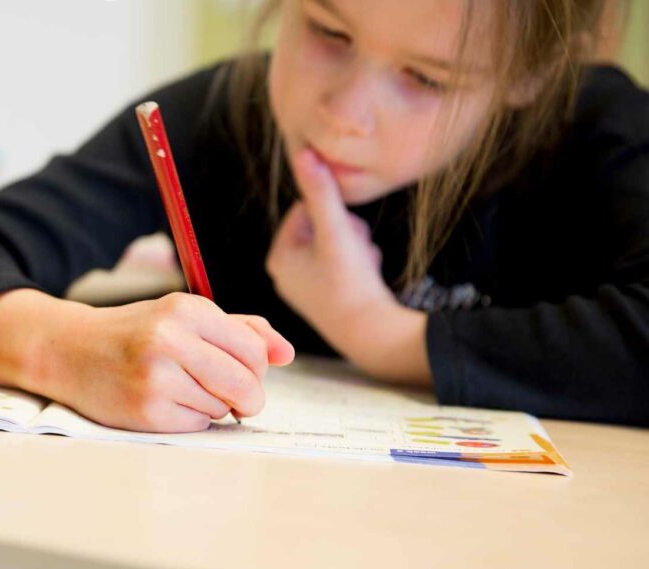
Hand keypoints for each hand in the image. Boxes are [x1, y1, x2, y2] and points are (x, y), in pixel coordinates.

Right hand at [35, 292, 294, 432]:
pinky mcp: (146, 410)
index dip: (256, 368)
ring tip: (181, 389)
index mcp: (186, 310)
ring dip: (213, 406)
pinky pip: (197, 425)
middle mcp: (171, 340)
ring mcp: (156, 377)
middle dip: (247, 398)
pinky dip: (190, 419)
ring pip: (221, 408)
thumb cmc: (134, 333)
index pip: (254, 351)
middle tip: (232, 397)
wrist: (69, 350)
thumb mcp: (183, 317)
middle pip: (246, 384)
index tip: (241, 371)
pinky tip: (165, 402)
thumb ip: (240, 330)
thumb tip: (286, 353)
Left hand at [265, 149, 430, 384]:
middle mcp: (285, 273)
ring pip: (336, 243)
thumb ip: (321, 191)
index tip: (345, 233)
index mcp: (278, 256)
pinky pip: (343, 263)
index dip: (334, 215)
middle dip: (346, 231)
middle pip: (322, 226)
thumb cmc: (351, 282)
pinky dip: (359, 264)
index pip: (306, 209)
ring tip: (363, 265)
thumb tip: (304, 151)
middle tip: (357, 251)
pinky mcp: (325, 297)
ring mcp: (305, 287)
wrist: (373, 333)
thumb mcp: (336, 231)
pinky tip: (366, 278)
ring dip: (356, 245)